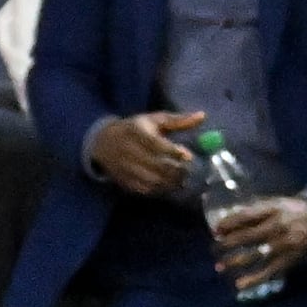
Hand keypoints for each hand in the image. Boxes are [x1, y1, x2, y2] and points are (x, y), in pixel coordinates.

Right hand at [87, 108, 204, 197]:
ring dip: (170, 182)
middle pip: (157, 165)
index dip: (174, 152)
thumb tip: (202, 116)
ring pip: (153, 180)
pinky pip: (146, 189)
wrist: (103, 143)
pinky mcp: (125, 181)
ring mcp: (126, 168)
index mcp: (137, 132)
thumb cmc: (135, 129)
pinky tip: (167, 185)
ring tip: (181, 179)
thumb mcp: (154, 120)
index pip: (157, 144)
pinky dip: (160, 190)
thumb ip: (178, 120)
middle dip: (176, 170)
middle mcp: (129, 151)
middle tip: (188, 171)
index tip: (188, 156)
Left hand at [211, 193, 306, 291]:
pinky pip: (270, 271)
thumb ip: (254, 210)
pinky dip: (254, 279)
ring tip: (220, 267)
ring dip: (235, 261)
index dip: (229, 224)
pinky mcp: (290, 259)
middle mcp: (279, 226)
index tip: (216, 231)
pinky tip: (240, 285)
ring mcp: (285, 244)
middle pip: (248, 236)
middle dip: (228, 244)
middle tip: (213, 249)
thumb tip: (227, 219)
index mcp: (274, 209)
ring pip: (256, 255)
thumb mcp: (275, 203)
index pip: (246, 216)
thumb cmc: (291, 210)